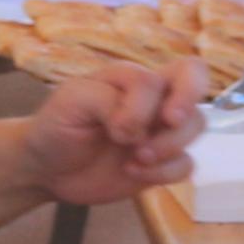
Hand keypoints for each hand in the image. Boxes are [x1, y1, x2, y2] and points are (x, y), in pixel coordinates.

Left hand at [18, 60, 205, 207]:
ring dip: (169, 146)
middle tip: (167, 123)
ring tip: (135, 159)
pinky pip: (186, 164)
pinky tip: (132, 173)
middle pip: (197, 85)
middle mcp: (153, 100)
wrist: (46, 168)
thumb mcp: (71, 100)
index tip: (123, 127)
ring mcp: (159, 132)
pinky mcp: (160, 163)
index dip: (153, 99)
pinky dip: (165, 172)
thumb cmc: (57, 125)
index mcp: (134, 78)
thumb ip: (107, 100)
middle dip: (187, 105)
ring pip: (195, 126)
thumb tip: (138, 127)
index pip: (168, 70)